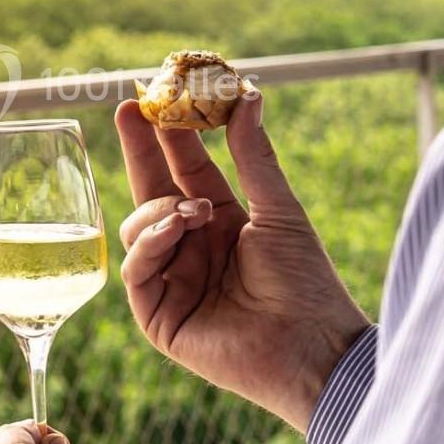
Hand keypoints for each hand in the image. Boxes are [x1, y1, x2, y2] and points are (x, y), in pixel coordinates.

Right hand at [114, 91, 370, 431]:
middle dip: (140, 151)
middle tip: (130, 110)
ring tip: (195, 210)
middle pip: (152, 191)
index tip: (158, 95)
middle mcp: (191, 248)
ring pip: (138, 229)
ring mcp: (172, 282)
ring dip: (160, 209)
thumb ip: (253, 155)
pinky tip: (179, 230)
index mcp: (221, 223)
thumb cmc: (306, 282)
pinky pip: (136, 270)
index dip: (169, 135)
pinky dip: (152, 244)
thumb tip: (248, 95)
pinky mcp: (158, 317)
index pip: (185, 170)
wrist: (313, 348)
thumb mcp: (278, 208)